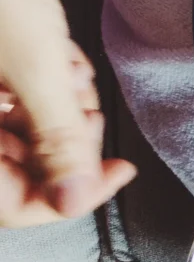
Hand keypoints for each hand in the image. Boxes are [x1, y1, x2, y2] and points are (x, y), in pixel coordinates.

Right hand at [0, 0, 135, 227]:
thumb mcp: (35, 66)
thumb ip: (57, 139)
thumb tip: (76, 198)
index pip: (8, 203)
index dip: (66, 198)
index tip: (115, 177)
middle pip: (21, 166)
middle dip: (67, 140)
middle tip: (88, 114)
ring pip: (25, 131)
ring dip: (62, 108)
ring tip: (70, 74)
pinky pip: (21, 96)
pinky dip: (50, 81)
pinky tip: (61, 58)